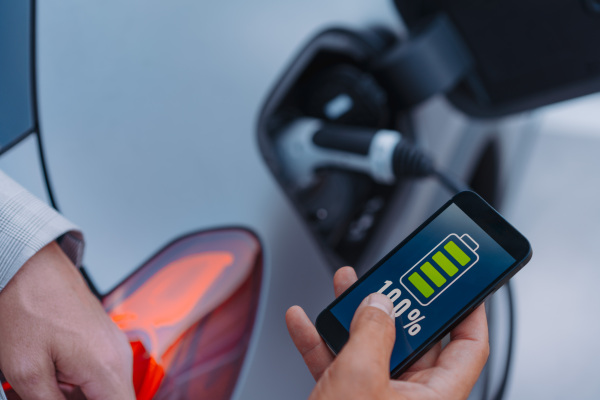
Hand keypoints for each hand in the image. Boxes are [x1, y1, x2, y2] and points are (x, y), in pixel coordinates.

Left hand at [0, 242, 134, 399]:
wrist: (29, 265)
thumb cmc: (28, 306)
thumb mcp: (27, 371)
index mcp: (108, 367)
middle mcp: (119, 355)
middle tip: (46, 394)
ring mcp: (113, 345)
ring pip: (106, 390)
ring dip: (78, 397)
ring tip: (43, 386)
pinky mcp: (103, 338)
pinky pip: (100, 374)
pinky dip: (79, 386)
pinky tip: (50, 378)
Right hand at [286, 266, 488, 399]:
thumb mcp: (361, 379)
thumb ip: (372, 333)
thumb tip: (379, 304)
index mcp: (435, 397)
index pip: (468, 346)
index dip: (469, 309)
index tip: (462, 281)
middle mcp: (411, 399)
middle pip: (412, 338)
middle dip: (395, 304)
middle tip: (389, 278)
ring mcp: (378, 399)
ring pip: (372, 346)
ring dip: (352, 316)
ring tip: (344, 288)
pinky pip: (339, 363)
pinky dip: (321, 342)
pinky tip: (304, 322)